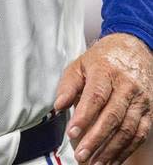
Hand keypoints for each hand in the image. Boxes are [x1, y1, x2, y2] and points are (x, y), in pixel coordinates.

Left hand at [54, 32, 152, 163]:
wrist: (134, 49)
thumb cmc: (103, 59)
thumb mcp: (80, 64)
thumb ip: (68, 85)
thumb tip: (58, 106)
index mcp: (106, 72)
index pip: (95, 97)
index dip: (84, 117)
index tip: (72, 132)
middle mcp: (127, 87)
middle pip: (113, 117)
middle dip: (96, 139)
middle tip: (81, 154)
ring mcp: (140, 100)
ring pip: (128, 129)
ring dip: (111, 150)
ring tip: (95, 163)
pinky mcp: (148, 111)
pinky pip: (139, 134)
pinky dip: (126, 150)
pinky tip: (112, 159)